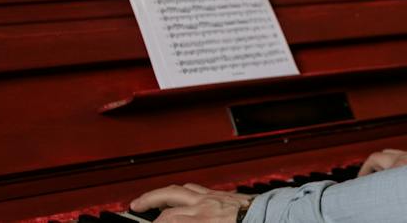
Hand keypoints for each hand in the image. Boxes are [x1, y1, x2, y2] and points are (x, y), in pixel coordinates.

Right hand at [130, 183, 250, 222]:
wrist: (272, 218)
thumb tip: (174, 221)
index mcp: (204, 219)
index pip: (168, 220)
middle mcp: (205, 205)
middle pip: (169, 199)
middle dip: (148, 201)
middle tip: (134, 207)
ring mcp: (214, 196)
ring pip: (181, 189)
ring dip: (162, 193)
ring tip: (148, 199)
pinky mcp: (222, 194)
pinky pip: (197, 188)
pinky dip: (183, 191)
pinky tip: (179, 194)